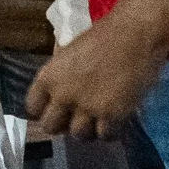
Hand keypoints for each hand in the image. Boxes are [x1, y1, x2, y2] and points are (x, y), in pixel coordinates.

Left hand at [28, 8, 168, 137]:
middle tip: (78, 119)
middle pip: (51, 126)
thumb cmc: (104, 36)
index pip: (32, 108)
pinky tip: (116, 123)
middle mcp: (62, 95)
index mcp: (47, 77)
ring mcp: (87, 107)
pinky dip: (110, 132)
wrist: (135, 33)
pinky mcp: (112, 114)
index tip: (56, 112)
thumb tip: (58, 94)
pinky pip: (106, 135)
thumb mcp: (68, 54)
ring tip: (99, 121)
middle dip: (63, 125)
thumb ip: (60, 76)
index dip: (44, 112)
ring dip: (88, 131)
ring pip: (79, 135)